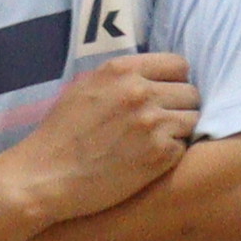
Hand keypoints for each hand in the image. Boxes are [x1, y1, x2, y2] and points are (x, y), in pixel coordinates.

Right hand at [13, 49, 201, 217]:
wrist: (47, 176)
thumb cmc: (61, 133)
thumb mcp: (83, 88)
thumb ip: (120, 78)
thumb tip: (153, 76)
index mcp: (120, 71)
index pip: (178, 64)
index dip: (173, 81)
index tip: (163, 94)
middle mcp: (140, 92)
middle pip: (191, 93)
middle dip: (178, 107)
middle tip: (158, 122)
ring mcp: (153, 123)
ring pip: (193, 120)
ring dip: (178, 131)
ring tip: (153, 141)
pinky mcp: (161, 154)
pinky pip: (184, 147)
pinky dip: (170, 154)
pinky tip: (146, 158)